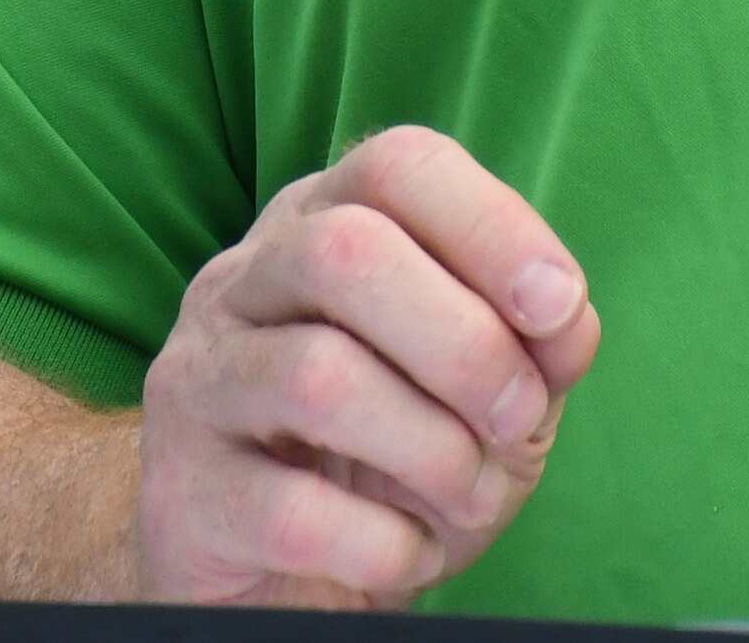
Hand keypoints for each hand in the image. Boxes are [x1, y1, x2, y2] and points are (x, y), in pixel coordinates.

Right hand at [136, 124, 601, 608]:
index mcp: (319, 224)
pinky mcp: (184, 492)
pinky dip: (382, 544)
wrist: (285, 581)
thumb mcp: (485, 395)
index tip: (559, 307)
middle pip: (347, 252)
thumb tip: (564, 317)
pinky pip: (292, 510)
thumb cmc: (392, 463)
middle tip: (516, 418)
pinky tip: (406, 554)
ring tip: (469, 496)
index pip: (397, 167)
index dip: (493, 226)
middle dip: (465, 343)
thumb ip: (533, 343)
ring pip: (318, 376)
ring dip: (433, 448)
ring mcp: (198, 381)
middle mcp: (242, 282)